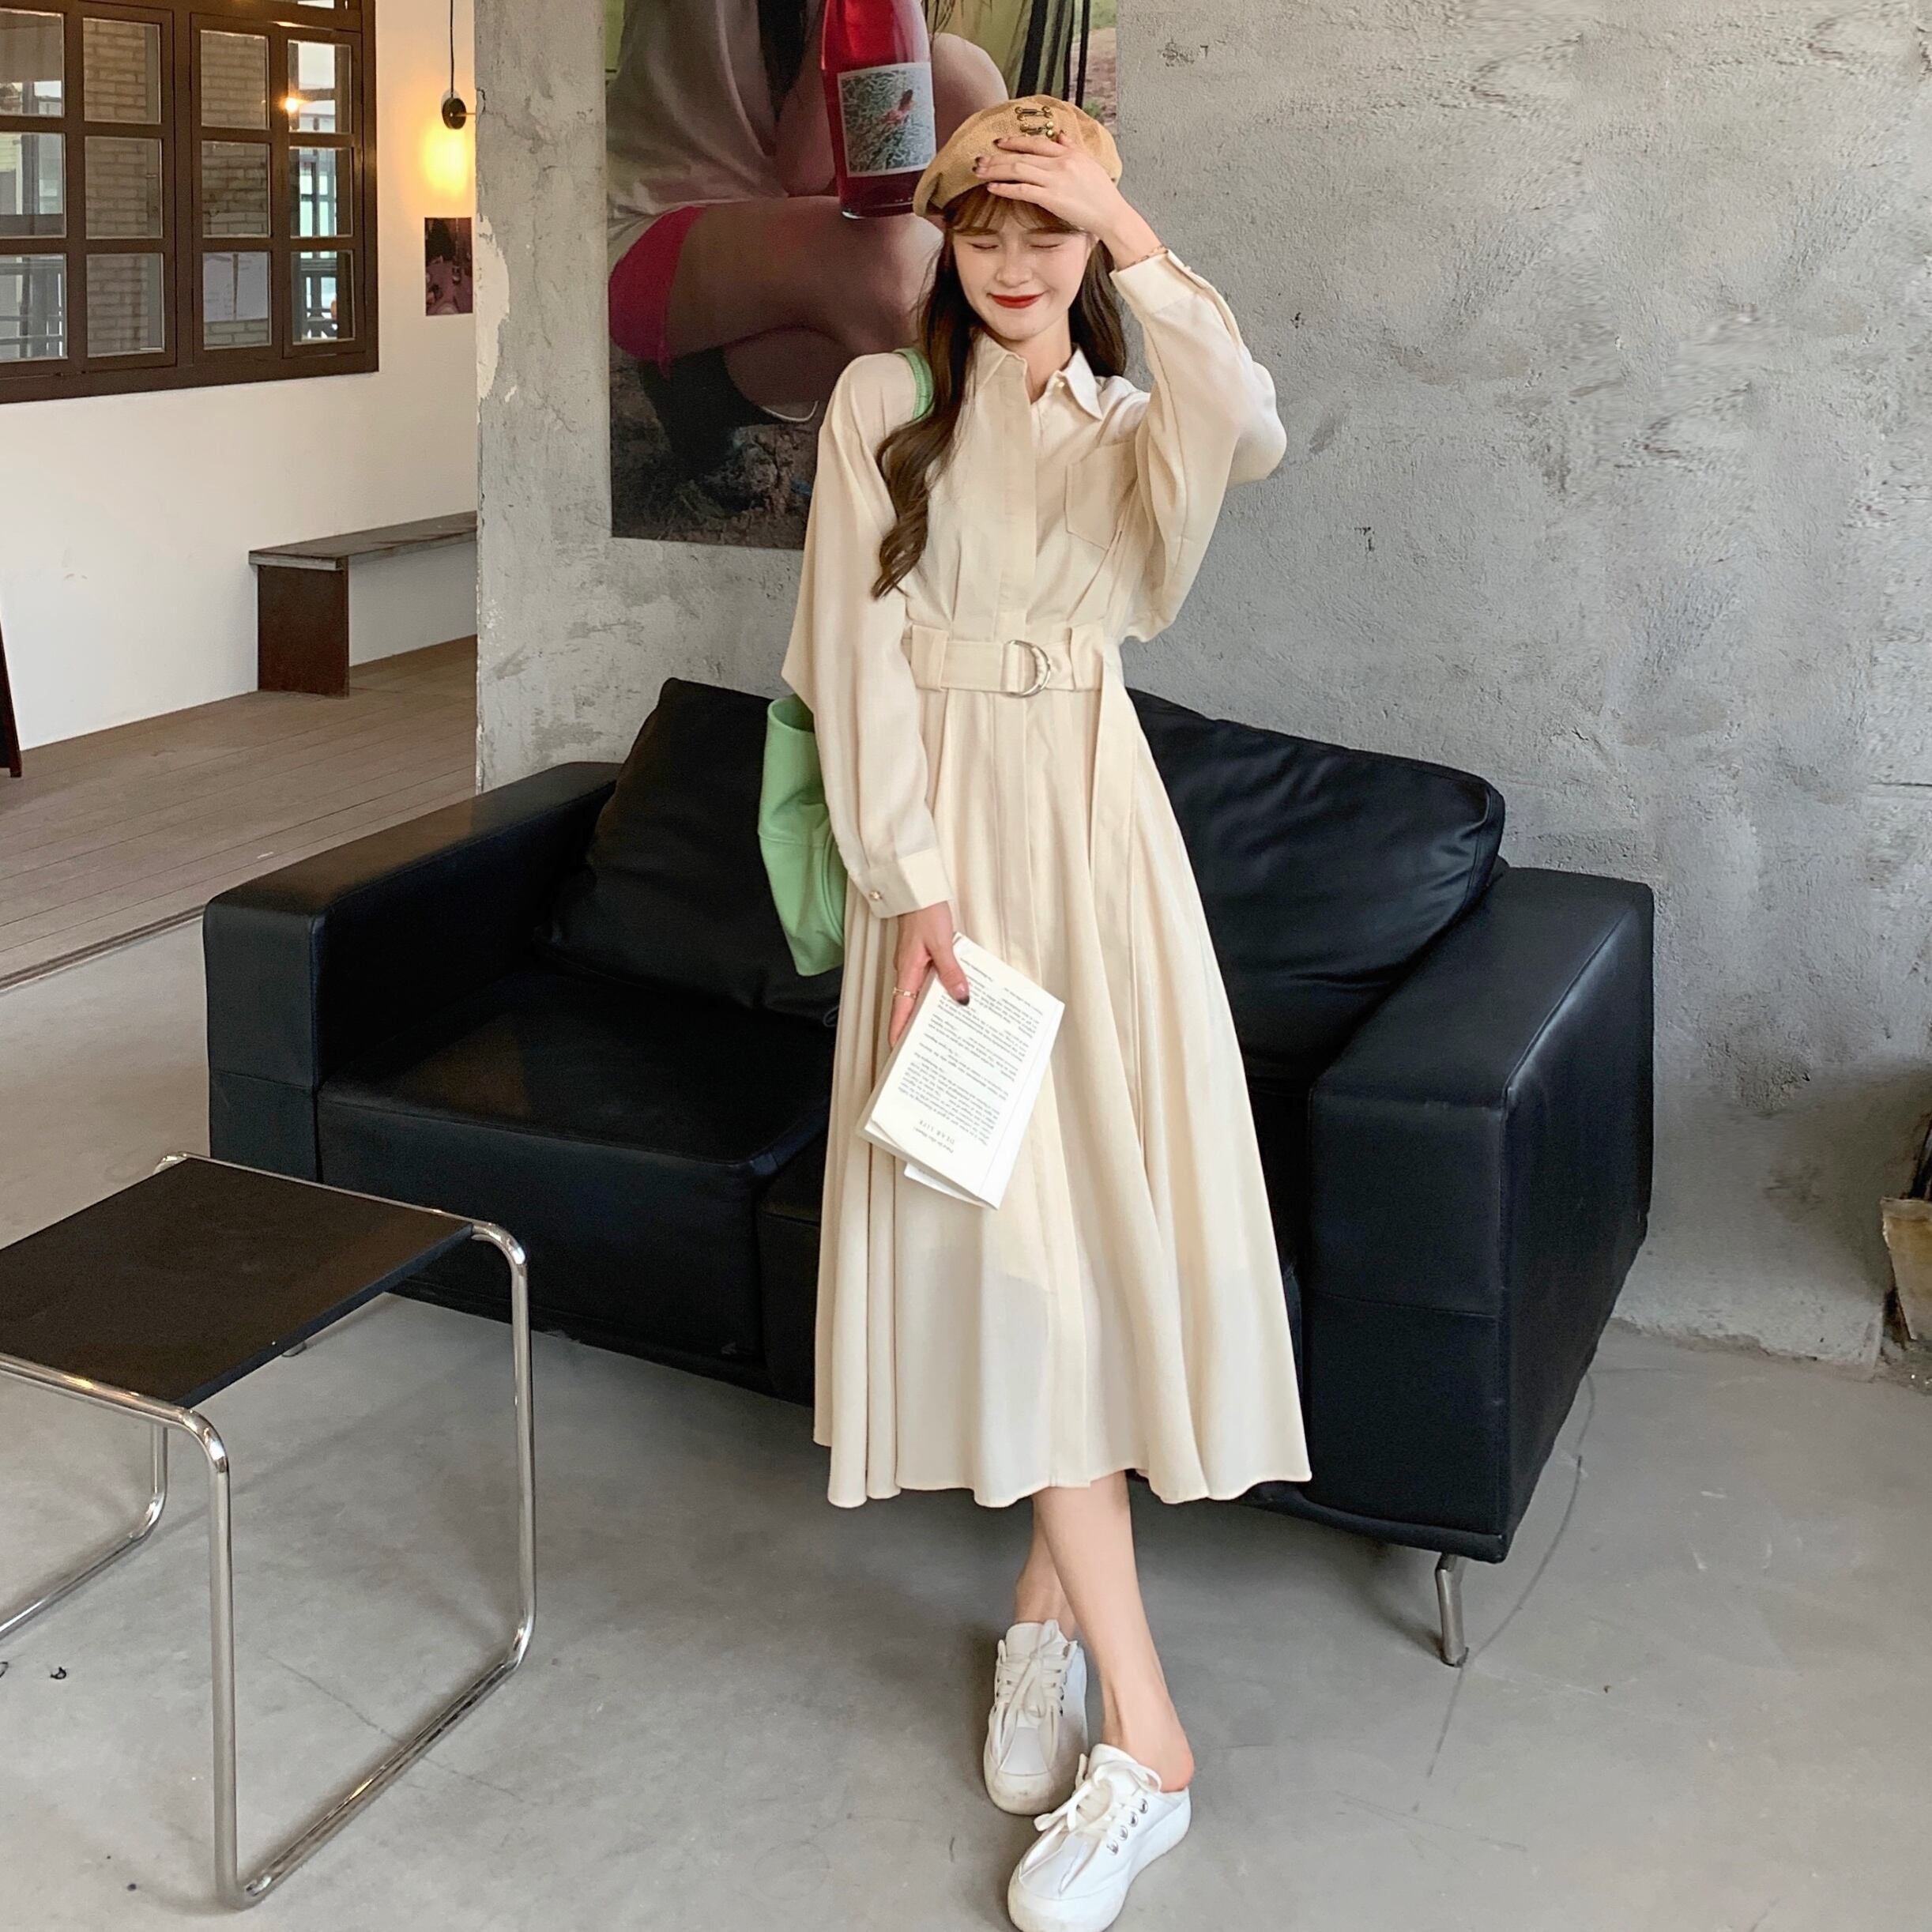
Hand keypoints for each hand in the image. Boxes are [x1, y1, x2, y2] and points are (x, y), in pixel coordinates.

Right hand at [890, 902, 969, 1049]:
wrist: (918, 891)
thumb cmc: (925, 912)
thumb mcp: (942, 944)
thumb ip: (951, 971)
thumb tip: (961, 997)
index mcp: (907, 972)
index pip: (899, 1010)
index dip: (898, 1031)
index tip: (899, 1050)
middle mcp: (907, 971)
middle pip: (909, 1006)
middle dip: (915, 1027)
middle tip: (926, 1046)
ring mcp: (913, 964)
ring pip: (919, 993)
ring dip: (928, 1009)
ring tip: (943, 1026)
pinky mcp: (921, 956)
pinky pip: (928, 980)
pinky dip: (937, 991)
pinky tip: (951, 994)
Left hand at [971, 131, 1162, 264]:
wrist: (1111, 214)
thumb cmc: (1102, 193)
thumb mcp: (1089, 163)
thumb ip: (1072, 147)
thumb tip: (1059, 134)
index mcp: (1069, 153)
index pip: (1037, 142)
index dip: (1016, 141)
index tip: (999, 142)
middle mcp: (1060, 163)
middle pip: (1022, 155)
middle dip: (997, 156)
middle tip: (979, 158)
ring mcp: (1055, 180)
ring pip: (1019, 169)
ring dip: (996, 169)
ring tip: (979, 171)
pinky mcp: (1052, 198)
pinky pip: (1023, 190)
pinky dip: (1005, 188)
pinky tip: (992, 187)